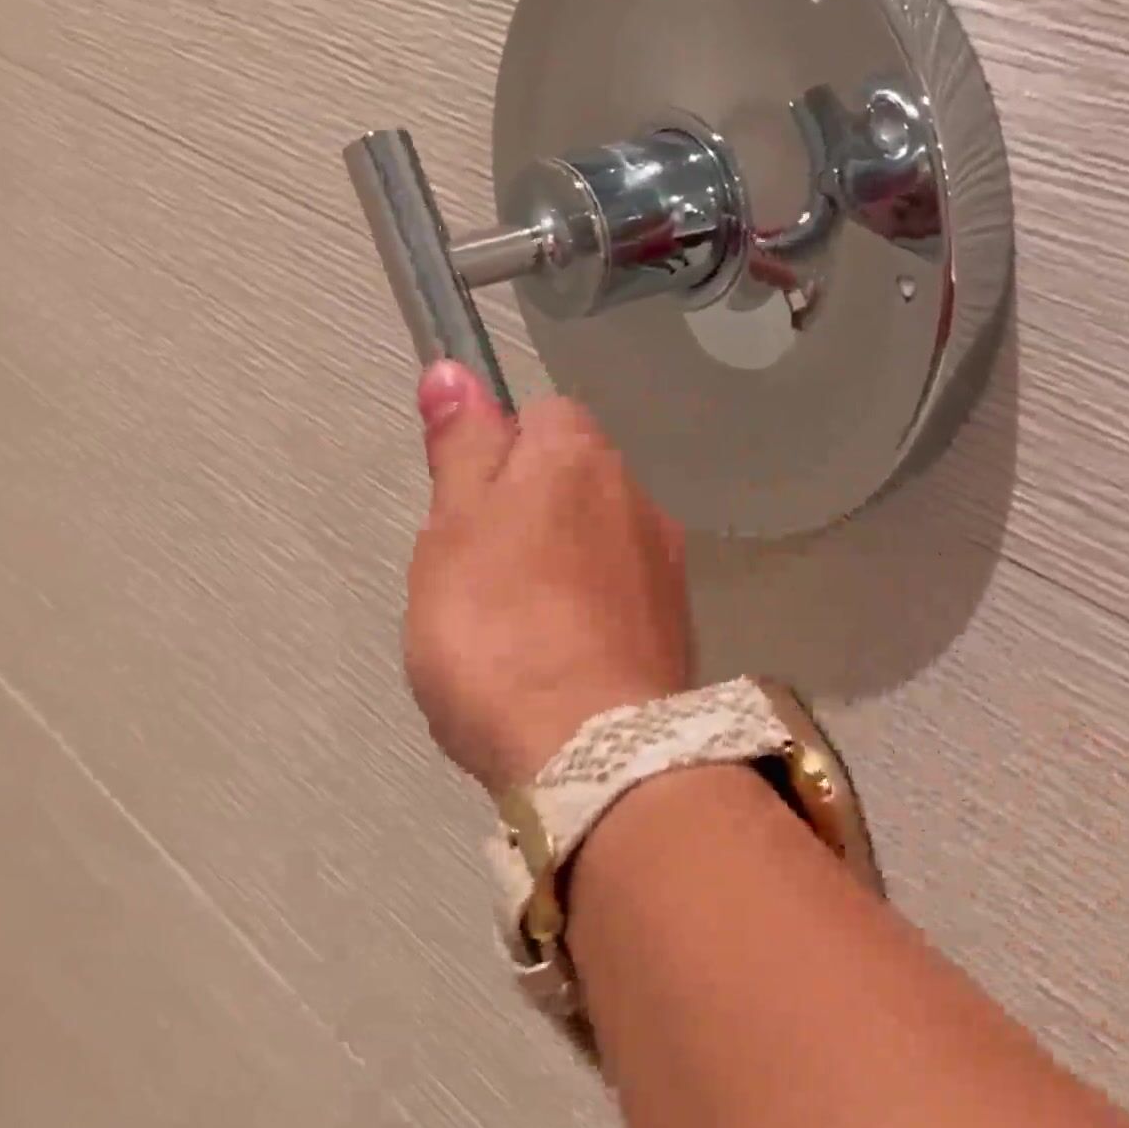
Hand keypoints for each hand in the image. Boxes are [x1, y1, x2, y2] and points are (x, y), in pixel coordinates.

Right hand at [405, 362, 694, 794]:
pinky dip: (588, 628)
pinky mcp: (677, 638)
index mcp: (579, 455)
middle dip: (529, 520)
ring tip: (511, 641)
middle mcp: (638, 496)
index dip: (494, 456)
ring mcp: (667, 571)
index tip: (459, 513)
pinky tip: (554, 676)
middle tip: (473, 583)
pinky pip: (619, 609)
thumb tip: (453, 371)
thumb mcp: (451, 530)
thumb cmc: (499, 632)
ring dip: (562, 576)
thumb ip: (460, 450)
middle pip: (572, 484)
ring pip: (598, 549)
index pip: (539, 416)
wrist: (596, 756)